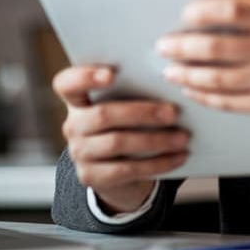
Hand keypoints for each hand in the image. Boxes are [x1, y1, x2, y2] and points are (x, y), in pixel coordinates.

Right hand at [52, 64, 189, 213]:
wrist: (115, 171)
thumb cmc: (126, 126)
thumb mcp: (124, 106)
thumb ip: (134, 92)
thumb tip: (171, 84)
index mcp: (77, 100)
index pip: (66, 83)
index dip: (84, 76)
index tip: (112, 74)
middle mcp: (73, 125)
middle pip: (102, 115)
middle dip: (142, 113)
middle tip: (173, 113)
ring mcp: (79, 152)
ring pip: (117, 143)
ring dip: (155, 140)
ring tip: (183, 137)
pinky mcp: (91, 176)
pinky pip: (126, 169)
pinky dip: (157, 163)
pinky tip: (178, 157)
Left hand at [155, 0, 249, 126]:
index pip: (233, 10)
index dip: (202, 10)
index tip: (185, 13)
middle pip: (216, 47)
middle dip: (182, 46)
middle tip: (163, 45)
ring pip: (217, 78)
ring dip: (186, 73)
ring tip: (169, 68)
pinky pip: (227, 102)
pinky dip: (202, 95)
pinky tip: (188, 88)